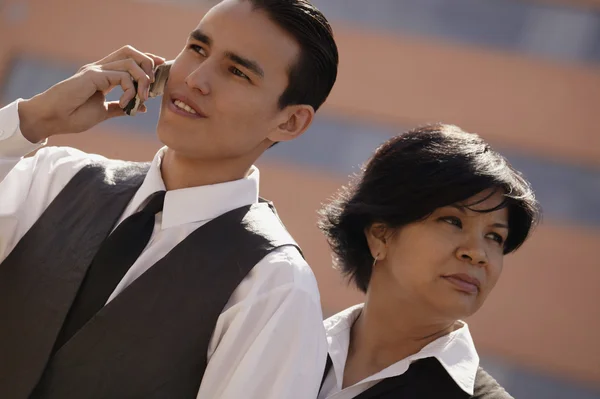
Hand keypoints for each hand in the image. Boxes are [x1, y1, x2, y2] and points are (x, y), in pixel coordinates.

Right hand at [18, 45, 165, 142]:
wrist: (51, 118)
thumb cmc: (73, 116)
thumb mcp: (104, 112)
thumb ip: (121, 107)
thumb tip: (142, 108)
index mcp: (103, 75)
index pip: (128, 58)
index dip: (146, 60)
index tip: (160, 69)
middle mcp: (100, 68)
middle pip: (130, 51)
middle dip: (148, 62)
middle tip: (152, 84)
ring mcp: (96, 70)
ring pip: (129, 62)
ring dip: (142, 80)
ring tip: (141, 98)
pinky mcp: (93, 76)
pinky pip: (121, 76)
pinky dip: (130, 90)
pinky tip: (127, 104)